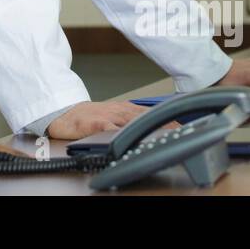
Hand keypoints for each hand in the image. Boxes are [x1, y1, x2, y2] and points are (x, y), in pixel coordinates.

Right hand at [47, 100, 175, 140]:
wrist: (66, 114)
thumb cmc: (90, 117)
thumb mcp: (114, 115)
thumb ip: (131, 119)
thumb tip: (153, 126)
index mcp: (125, 109)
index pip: (151, 113)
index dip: (167, 119)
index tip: (182, 127)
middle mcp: (120, 111)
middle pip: (146, 117)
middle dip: (163, 124)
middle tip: (179, 131)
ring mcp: (109, 117)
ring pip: (131, 122)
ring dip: (148, 127)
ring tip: (162, 134)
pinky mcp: (96, 124)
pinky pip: (110, 130)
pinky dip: (121, 134)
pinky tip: (129, 139)